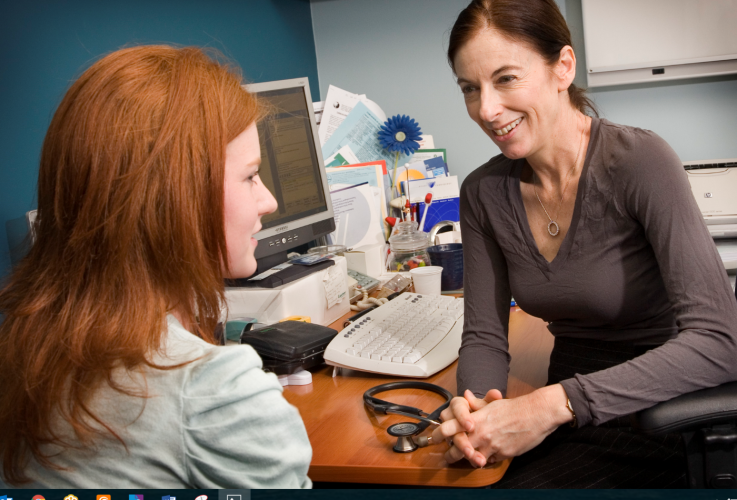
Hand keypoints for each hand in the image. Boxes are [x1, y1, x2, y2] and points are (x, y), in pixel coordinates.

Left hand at [433, 384, 572, 467]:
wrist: (536, 414)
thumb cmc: (515, 408)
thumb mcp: (493, 404)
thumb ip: (477, 404)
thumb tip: (467, 396)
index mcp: (476, 419)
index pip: (449, 428)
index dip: (439, 434)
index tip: (435, 438)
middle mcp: (481, 433)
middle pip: (457, 449)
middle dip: (449, 455)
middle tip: (446, 457)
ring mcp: (491, 446)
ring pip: (472, 459)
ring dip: (467, 460)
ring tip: (463, 460)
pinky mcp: (502, 454)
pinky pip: (488, 461)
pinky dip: (485, 460)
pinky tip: (484, 457)